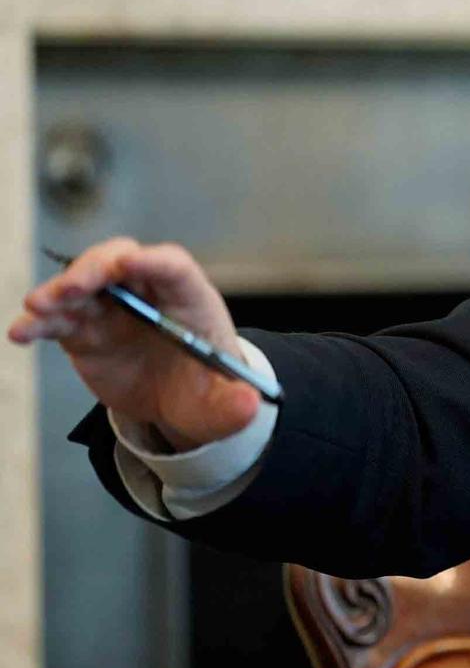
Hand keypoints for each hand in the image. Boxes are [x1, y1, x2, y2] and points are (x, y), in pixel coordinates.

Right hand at [7, 237, 257, 449]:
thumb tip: (249, 405)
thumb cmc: (207, 390)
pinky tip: (21, 332)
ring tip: (38, 307)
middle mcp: (147, 295)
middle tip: (73, 287)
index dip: (153, 262)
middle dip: (95, 268)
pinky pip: (58, 320)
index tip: (130, 263)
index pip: (173, 267)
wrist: (178, 405)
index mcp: (190, 300)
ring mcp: (112, 310)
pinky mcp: (84, 331)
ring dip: (58, 291)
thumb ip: (235, 405)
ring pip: (81, 286)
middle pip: (119, 262)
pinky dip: (37, 323)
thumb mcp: (224, 404)